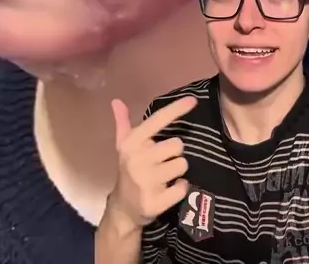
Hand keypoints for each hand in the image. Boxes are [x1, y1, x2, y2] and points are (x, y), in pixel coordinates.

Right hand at [108, 95, 196, 228]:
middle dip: (174, 153)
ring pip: (182, 165)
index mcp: (132, 143)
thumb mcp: (124, 146)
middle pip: (177, 145)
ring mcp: (146, 181)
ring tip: (165, 175)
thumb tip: (116, 101)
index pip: (157, 120)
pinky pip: (182, 187)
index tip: (193, 100)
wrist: (123, 208)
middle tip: (163, 160)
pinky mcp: (156, 202)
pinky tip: (169, 189)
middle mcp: (138, 159)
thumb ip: (122, 123)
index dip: (176, 109)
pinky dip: (180, 188)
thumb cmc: (128, 171)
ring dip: (177, 170)